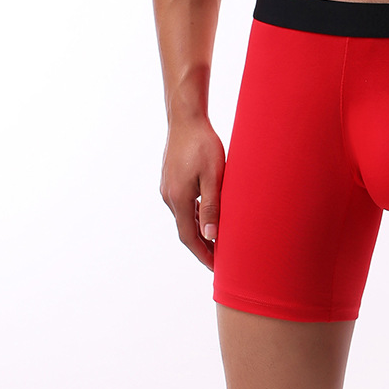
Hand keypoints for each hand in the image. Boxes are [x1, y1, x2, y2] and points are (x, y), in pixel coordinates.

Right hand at [159, 116, 225, 270]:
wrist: (186, 119)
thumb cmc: (203, 144)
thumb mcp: (214, 176)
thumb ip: (212, 207)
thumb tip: (211, 236)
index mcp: (179, 198)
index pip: (189, 237)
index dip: (203, 255)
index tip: (216, 268)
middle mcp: (169, 196)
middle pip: (185, 230)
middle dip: (202, 247)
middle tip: (220, 260)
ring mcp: (167, 188)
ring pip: (184, 218)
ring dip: (199, 231)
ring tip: (217, 241)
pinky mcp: (170, 180)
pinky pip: (183, 205)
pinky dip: (195, 216)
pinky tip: (207, 216)